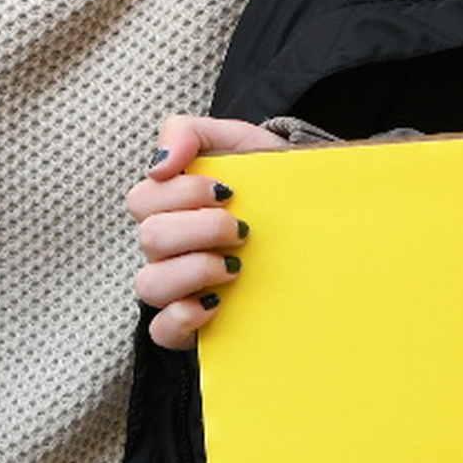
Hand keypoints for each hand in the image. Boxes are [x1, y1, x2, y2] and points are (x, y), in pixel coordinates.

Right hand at [129, 114, 290, 350]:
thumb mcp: (241, 144)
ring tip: (237, 266)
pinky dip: (184, 316)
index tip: (229, 192)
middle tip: (243, 229)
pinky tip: (218, 302)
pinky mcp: (188, 323)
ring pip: (149, 284)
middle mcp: (167, 247)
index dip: (183, 193)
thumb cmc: (271, 185)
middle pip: (150, 238)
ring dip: (195, 271)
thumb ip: (191, 133)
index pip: (143, 198)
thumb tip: (159, 163)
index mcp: (170, 205)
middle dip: (202, 229)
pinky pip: (161, 328)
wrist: (318, 229)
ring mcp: (175, 286)